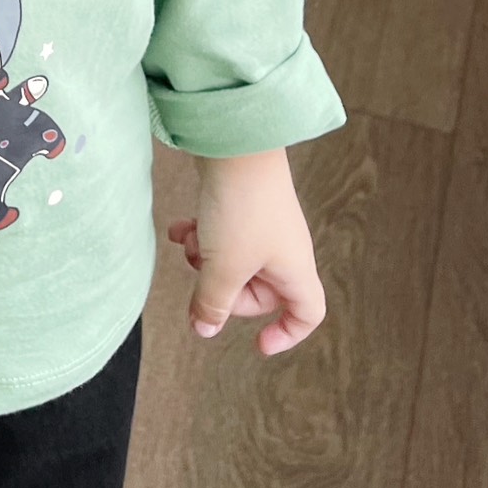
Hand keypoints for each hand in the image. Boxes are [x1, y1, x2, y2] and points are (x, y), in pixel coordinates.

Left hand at [168, 146, 325, 355]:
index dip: (288, 334)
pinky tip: (180, 227)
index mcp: (294, 269)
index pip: (307, 312)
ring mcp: (263, 225)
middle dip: (226, 290)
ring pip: (235, 262)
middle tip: (206, 275)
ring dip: (208, 259)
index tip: (258, 344)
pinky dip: (203, 234)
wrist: (236, 143)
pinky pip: (224, 234)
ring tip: (191, 244)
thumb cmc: (241, 209)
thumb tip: (205, 330)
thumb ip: (213, 303)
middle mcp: (284, 248)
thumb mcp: (224, 267)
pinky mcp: (243, 205)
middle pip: (260, 291)